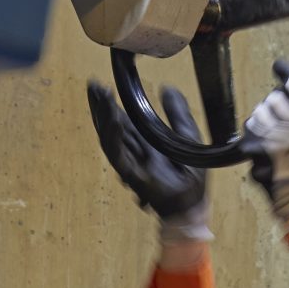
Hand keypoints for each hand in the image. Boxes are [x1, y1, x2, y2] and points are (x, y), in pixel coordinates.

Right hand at [87, 80, 211, 243]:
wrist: (196, 202)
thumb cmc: (192, 176)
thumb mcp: (188, 134)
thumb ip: (177, 112)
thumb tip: (167, 89)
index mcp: (146, 144)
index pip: (123, 120)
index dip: (111, 104)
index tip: (102, 86)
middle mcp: (135, 153)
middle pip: (112, 127)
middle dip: (101, 107)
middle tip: (92, 85)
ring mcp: (131, 165)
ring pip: (110, 138)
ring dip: (104, 118)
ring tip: (100, 98)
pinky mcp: (133, 176)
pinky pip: (119, 156)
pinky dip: (114, 138)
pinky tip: (114, 120)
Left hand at [240, 59, 288, 227]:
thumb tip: (288, 81)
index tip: (279, 67)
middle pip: (274, 99)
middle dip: (269, 107)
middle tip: (275, 121)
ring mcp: (284, 141)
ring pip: (258, 115)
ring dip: (258, 123)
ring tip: (268, 138)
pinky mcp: (266, 154)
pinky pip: (249, 134)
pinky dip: (250, 142)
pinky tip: (261, 153)